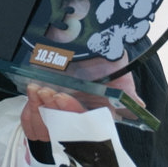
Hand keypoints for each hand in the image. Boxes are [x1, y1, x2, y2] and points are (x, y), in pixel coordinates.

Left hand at [20, 58, 137, 141]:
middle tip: (48, 92)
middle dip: (53, 110)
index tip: (61, 98)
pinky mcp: (42, 108)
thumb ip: (126, 89)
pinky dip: (29, 110)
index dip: (71, 112)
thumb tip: (139, 105)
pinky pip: (31, 123)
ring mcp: (58, 113)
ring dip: (38, 109)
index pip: (84, 123)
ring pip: (46, 127)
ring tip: (36, 89)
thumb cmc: (100, 57)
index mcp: (96, 112)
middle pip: (63, 127)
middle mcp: (77, 115)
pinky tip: (31, 92)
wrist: (74, 39)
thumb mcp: (117, 68)